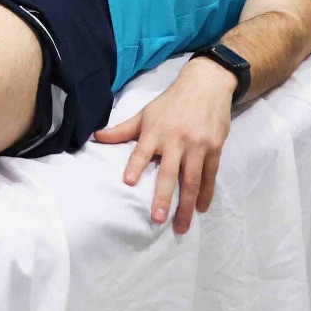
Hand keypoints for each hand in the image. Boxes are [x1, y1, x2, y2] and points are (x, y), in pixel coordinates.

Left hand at [93, 58, 235, 233]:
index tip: (129, 182)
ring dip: (187, 205)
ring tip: (181, 225)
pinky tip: (201, 208)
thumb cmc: (171, 102)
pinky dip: (206, 194)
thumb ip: (122, 129)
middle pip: (169, 172)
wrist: (206, 85)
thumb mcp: (145, 113)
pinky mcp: (214, 148)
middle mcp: (176, 140)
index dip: (136, 165)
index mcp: (155, 130)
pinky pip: (210, 176)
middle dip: (163, 196)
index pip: (142, 151)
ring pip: (192, 180)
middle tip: (158, 219)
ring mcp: (197, 146)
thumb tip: (96, 137)